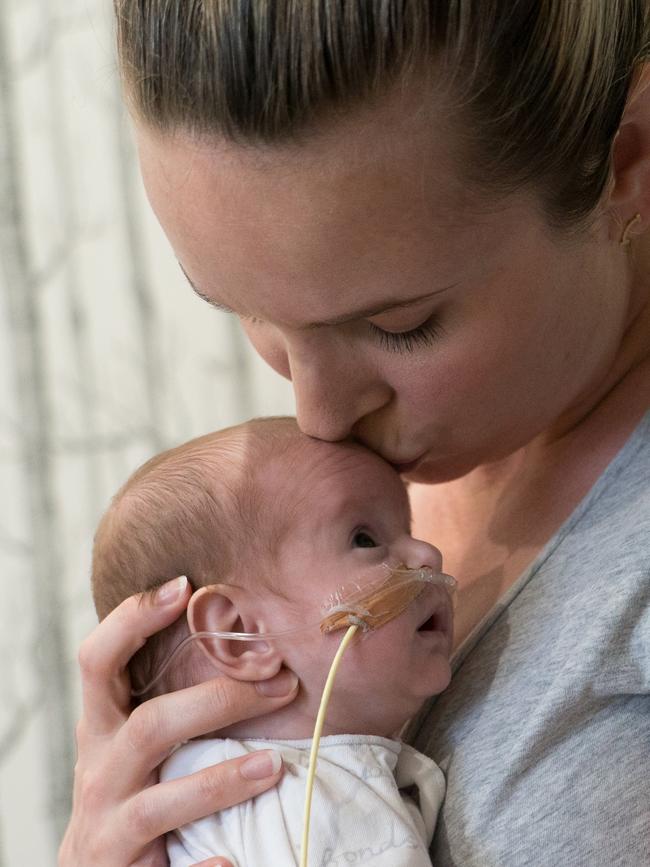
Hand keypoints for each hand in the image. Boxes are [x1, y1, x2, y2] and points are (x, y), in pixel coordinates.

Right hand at [58, 577, 298, 866]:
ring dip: (221, 781)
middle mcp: (98, 772)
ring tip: (274, 764)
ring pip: (161, 802)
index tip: (183, 586)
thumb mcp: (127, 740)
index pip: (99, 661)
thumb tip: (239, 639)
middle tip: (280, 680)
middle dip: (217, 701)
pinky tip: (235, 859)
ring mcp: (109, 828)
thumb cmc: (124, 791)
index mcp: (99, 728)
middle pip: (149, 727)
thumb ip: (164, 698)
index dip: (133, 620)